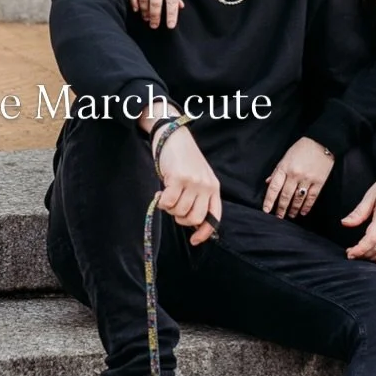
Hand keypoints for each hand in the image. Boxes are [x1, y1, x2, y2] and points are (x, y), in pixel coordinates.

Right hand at [127, 0, 182, 29]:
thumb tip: (179, 7)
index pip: (172, 0)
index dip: (171, 15)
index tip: (169, 26)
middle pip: (155, 2)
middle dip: (155, 17)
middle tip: (154, 26)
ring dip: (144, 11)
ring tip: (146, 18)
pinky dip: (133, 1)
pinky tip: (136, 8)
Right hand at [154, 126, 221, 245]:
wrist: (174, 135)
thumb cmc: (184, 158)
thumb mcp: (198, 177)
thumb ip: (198, 196)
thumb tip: (191, 222)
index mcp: (214, 187)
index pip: (214, 216)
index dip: (205, 232)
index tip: (194, 240)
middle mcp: (206, 186)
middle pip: (194, 218)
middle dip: (180, 218)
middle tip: (174, 207)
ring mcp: (193, 182)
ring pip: (180, 211)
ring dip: (169, 208)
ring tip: (167, 194)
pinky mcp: (179, 178)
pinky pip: (168, 202)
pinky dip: (161, 201)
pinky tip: (161, 192)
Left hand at [263, 137, 334, 218]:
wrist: (321, 142)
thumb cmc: (301, 149)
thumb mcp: (285, 157)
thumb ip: (277, 171)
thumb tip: (268, 183)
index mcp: (285, 168)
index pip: (274, 187)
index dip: (269, 200)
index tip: (266, 210)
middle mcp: (295, 174)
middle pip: (285, 196)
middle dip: (281, 208)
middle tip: (278, 217)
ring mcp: (307, 179)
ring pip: (298, 199)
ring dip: (293, 209)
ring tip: (290, 215)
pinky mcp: (319, 181)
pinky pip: (311, 197)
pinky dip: (306, 206)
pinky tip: (303, 212)